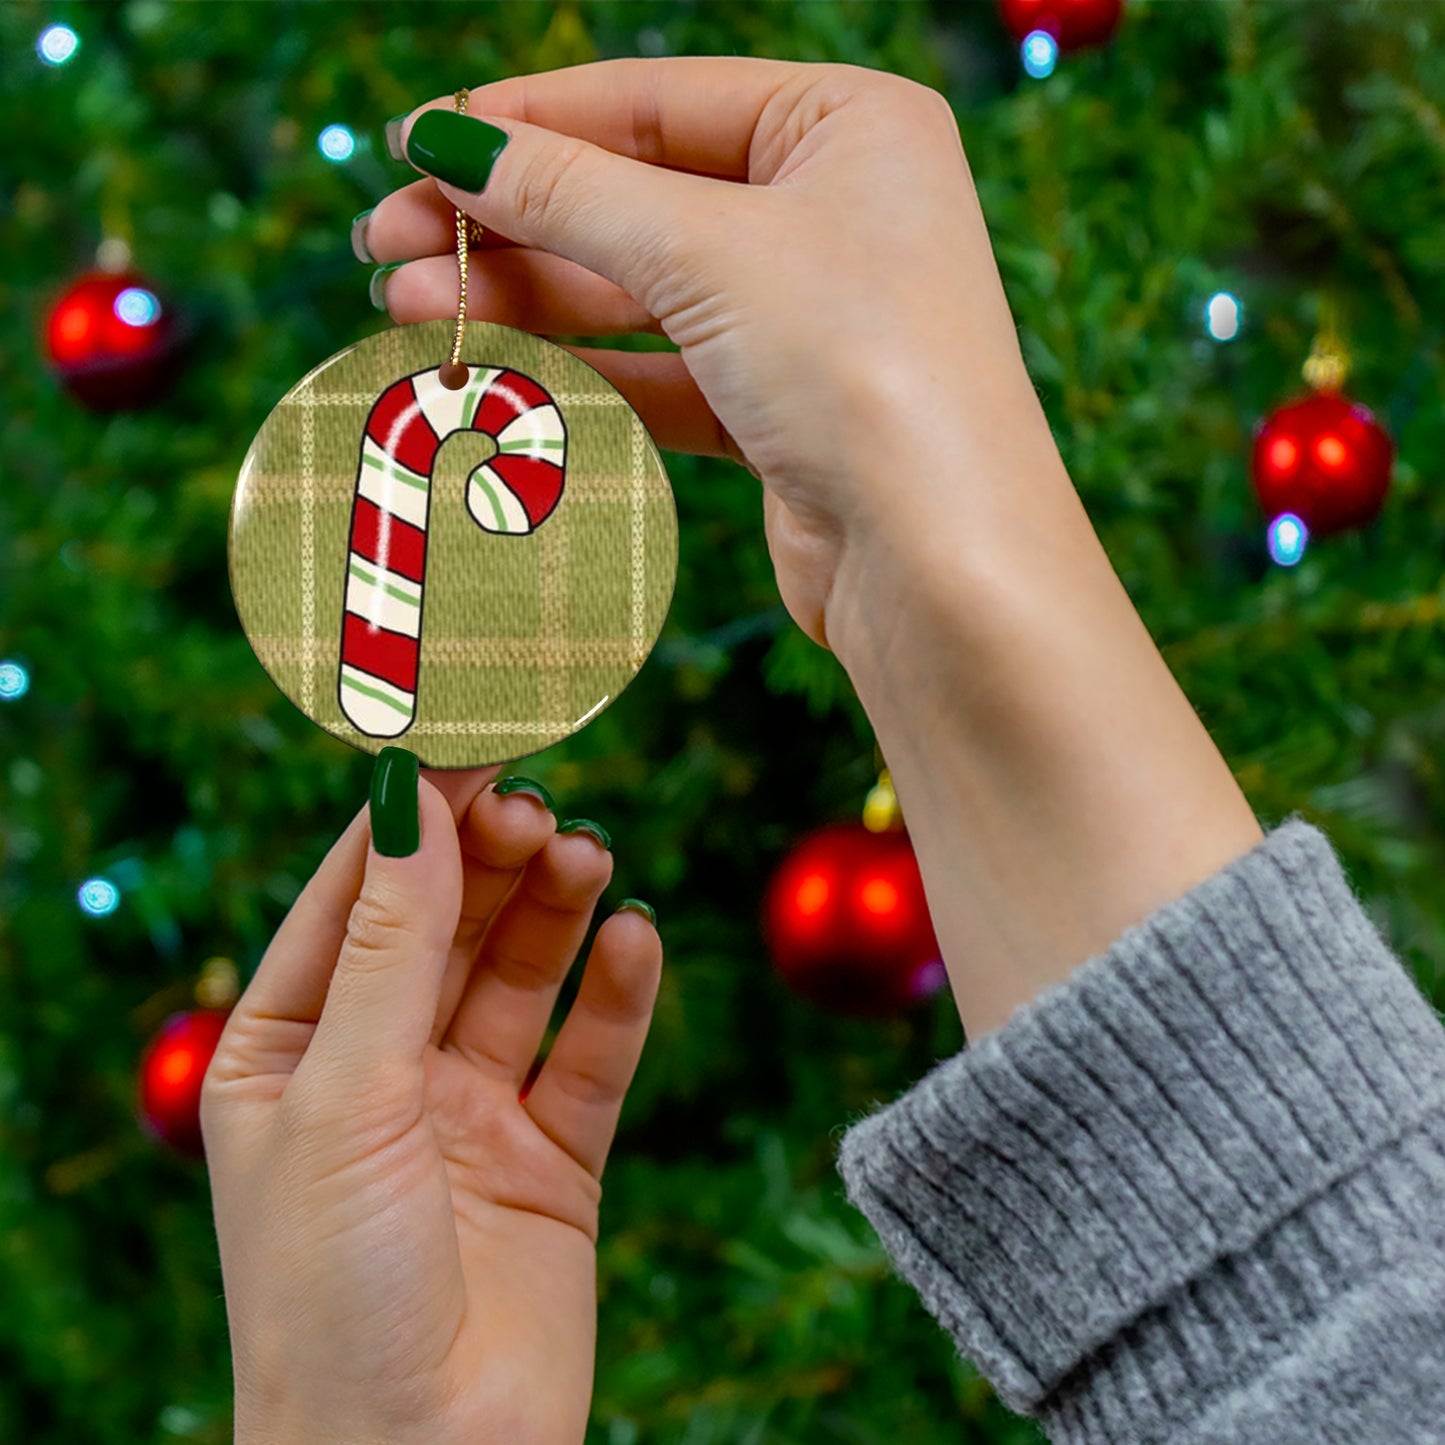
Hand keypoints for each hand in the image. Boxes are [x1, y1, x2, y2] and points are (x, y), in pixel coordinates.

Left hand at [201, 762, 661, 1444]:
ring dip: (555, 909)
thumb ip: (392, 945)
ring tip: (587, 856)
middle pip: (446, 924)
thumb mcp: (346, 1096)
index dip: (411, 816)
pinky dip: (617, 994)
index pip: (354, 896)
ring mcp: (469, 1112)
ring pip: (521, 975)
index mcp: (289, 1050)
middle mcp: (380, 1070)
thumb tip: (413, 799)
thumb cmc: (331, 1293)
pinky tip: (635, 940)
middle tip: (538, 805)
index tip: (470, 737)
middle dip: (489, 859)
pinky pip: (591, 1054)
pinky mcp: (552, 1158)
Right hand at [361, 56, 1054, 659]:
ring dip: (524, 299)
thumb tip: (448, 141)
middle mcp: (835, 211)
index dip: (526, 122)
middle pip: (636, 198)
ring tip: (405, 309)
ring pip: (639, 292)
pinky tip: (489, 369)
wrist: (939, 563)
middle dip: (508, 222)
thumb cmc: (860, 369)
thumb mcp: (705, 252)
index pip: (654, 101)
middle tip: (384, 243)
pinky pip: (661, 373)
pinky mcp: (782, 411)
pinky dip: (578, 373)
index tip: (414, 144)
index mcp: (848, 125)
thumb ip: (570, 193)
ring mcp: (809, 316)